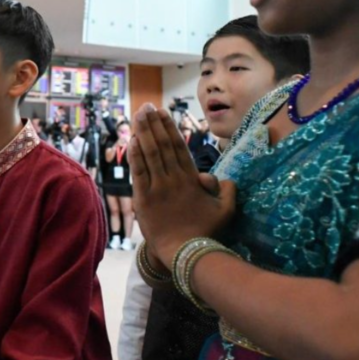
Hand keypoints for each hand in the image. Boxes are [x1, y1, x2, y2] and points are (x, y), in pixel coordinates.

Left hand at [128, 104, 235, 267]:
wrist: (186, 252)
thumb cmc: (206, 233)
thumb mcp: (226, 210)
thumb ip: (227, 190)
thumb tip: (222, 178)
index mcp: (191, 179)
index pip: (178, 147)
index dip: (169, 129)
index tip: (163, 114)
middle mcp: (174, 179)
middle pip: (162, 145)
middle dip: (154, 124)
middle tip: (147, 107)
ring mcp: (158, 187)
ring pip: (150, 154)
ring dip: (143, 133)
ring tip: (138, 116)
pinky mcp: (144, 199)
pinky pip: (138, 172)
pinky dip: (135, 156)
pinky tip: (131, 141)